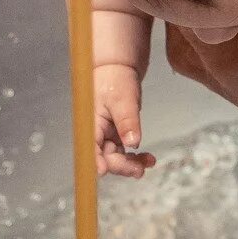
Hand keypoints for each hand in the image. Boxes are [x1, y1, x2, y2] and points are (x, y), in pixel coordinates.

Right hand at [94, 64, 155, 178]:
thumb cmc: (115, 79)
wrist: (118, 68)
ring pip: (116, 157)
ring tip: (148, 163)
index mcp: (91, 124)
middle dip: (121, 165)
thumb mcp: (123, 99)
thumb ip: (127, 121)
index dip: (94, 160)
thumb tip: (132, 142)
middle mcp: (96, 133)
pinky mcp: (116, 134)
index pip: (89, 147)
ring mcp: (106, 135)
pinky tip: (147, 158)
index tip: (104, 170)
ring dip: (131, 164)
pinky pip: (124, 151)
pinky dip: (135, 156)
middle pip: (104, 157)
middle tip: (140, 170)